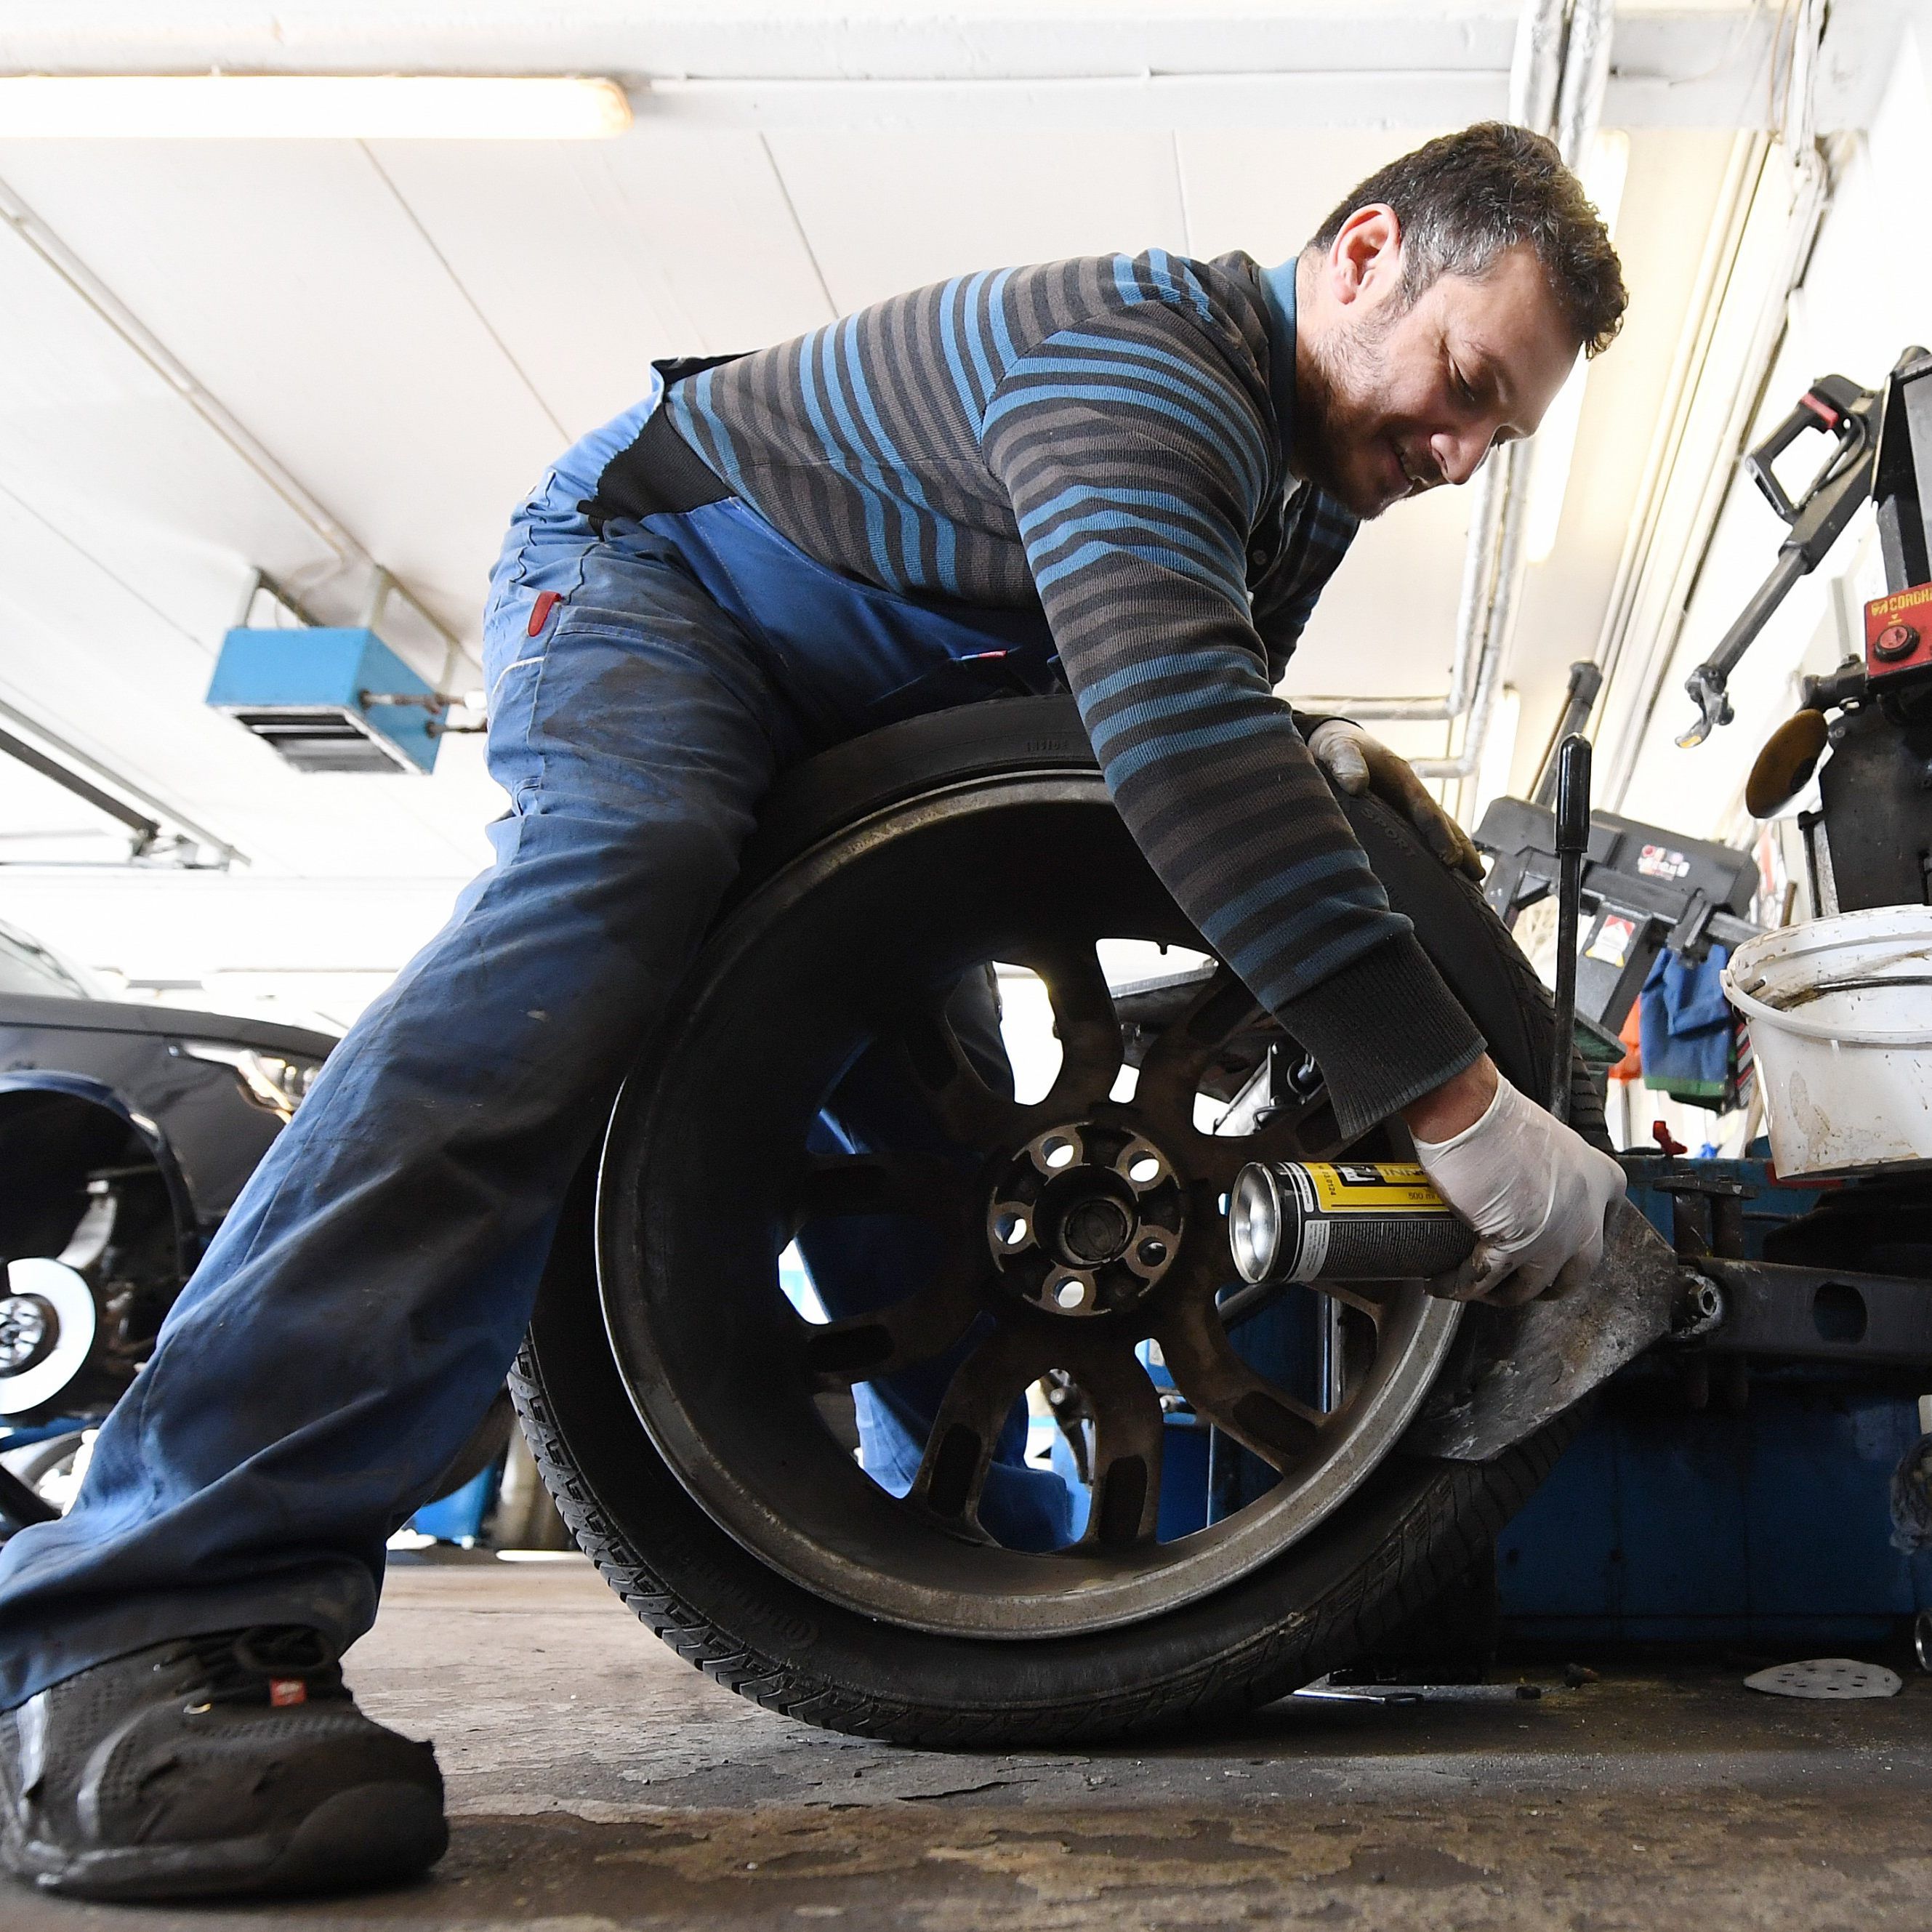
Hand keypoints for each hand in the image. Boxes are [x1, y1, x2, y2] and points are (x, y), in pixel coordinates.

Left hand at [1307, 719, 1484, 878]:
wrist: (1330, 744)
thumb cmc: (1336, 746)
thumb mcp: (1338, 748)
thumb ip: (1346, 763)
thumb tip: (1356, 785)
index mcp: (1402, 780)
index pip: (1426, 811)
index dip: (1439, 835)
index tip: (1450, 859)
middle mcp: (1408, 797)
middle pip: (1441, 825)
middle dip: (1460, 849)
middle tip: (1478, 875)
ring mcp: (1401, 810)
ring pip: (1431, 836)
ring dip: (1452, 856)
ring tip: (1472, 883)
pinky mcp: (1389, 822)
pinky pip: (1411, 842)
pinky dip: (1425, 860)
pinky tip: (1432, 881)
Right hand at [1405, 1064, 1626, 1306]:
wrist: (1471, 1112)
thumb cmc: (1500, 1115)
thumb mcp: (1547, 1142)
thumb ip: (1550, 1173)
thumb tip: (1527, 1195)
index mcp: (1602, 1181)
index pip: (1605, 1226)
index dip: (1578, 1246)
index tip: (1561, 1251)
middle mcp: (1587, 1215)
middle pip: (1575, 1273)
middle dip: (1547, 1285)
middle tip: (1522, 1283)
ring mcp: (1555, 1237)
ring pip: (1530, 1287)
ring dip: (1500, 1294)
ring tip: (1477, 1288)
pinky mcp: (1515, 1248)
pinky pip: (1485, 1280)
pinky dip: (1460, 1286)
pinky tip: (1444, 1282)